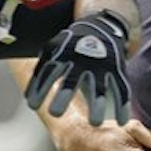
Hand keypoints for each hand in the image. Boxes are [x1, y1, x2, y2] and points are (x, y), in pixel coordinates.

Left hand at [25, 10, 131, 125]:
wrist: (101, 26)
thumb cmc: (70, 45)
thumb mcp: (54, 49)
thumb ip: (41, 71)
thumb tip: (27, 97)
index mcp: (63, 54)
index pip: (48, 72)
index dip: (39, 88)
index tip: (32, 105)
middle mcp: (82, 61)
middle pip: (72, 80)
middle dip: (63, 95)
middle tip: (55, 113)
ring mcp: (100, 66)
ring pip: (99, 87)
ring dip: (97, 105)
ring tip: (95, 124)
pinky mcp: (117, 70)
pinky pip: (121, 89)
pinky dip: (122, 105)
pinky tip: (121, 122)